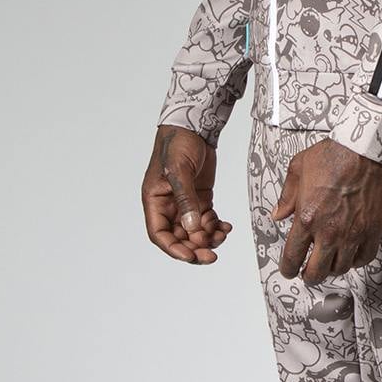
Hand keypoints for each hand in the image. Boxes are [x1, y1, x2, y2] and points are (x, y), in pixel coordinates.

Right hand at [142, 124, 233, 263]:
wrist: (194, 125)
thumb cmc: (178, 143)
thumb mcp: (179, 170)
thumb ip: (186, 200)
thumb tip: (192, 228)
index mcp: (155, 200)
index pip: (160, 234)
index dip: (173, 249)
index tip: (190, 256)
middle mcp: (168, 205)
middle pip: (179, 237)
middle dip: (195, 248)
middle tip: (212, 255)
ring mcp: (185, 203)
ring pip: (194, 231)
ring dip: (208, 238)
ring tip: (222, 235)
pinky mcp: (200, 198)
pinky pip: (206, 220)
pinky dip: (216, 227)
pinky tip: (226, 226)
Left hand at [271, 138, 381, 282]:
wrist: (364, 148)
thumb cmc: (333, 154)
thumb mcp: (298, 169)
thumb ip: (287, 196)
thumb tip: (279, 214)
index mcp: (306, 218)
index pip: (292, 256)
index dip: (288, 268)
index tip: (289, 270)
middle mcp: (329, 231)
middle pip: (316, 272)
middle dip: (309, 276)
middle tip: (308, 273)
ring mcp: (352, 233)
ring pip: (341, 268)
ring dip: (332, 268)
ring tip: (329, 263)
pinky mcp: (372, 230)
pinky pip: (364, 258)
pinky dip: (356, 261)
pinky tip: (351, 255)